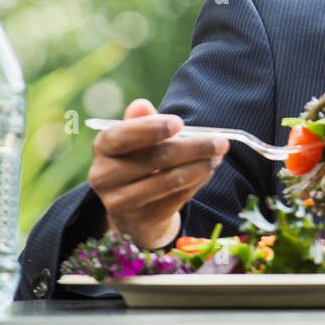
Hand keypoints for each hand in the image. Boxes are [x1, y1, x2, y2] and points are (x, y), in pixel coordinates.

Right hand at [86, 97, 227, 247]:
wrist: (133, 209)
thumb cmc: (139, 161)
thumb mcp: (137, 140)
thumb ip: (142, 122)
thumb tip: (142, 105)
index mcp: (103, 147)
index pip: (122, 136)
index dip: (150, 128)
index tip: (179, 122)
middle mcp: (105, 176)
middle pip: (155, 158)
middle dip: (194, 147)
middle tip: (221, 142)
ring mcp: (121, 201)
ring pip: (170, 180)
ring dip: (201, 166)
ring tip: (218, 156)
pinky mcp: (142, 219)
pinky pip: (177, 197)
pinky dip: (197, 182)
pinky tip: (208, 170)